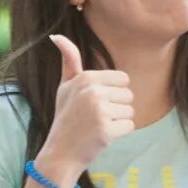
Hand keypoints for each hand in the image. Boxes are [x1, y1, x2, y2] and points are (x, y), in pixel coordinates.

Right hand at [38, 34, 134, 180]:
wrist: (61, 152)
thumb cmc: (66, 117)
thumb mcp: (65, 86)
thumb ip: (69, 60)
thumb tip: (56, 35)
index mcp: (85, 78)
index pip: (123, 79)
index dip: (113, 93)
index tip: (95, 103)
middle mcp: (92, 92)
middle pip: (128, 94)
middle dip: (117, 107)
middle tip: (95, 117)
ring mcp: (99, 111)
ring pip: (130, 111)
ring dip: (119, 121)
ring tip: (98, 126)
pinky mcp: (106, 130)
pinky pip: (129, 126)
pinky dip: (119, 133)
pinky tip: (102, 136)